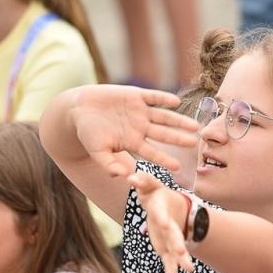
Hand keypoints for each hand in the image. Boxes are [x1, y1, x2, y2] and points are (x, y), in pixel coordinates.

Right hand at [67, 84, 200, 178]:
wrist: (78, 109)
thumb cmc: (88, 133)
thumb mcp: (97, 152)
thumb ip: (109, 164)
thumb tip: (124, 176)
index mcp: (133, 142)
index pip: (152, 152)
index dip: (165, 159)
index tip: (178, 167)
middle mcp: (140, 127)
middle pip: (164, 134)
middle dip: (178, 139)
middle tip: (194, 143)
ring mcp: (140, 111)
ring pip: (164, 116)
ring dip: (178, 120)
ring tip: (194, 125)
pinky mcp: (136, 95)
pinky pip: (153, 97)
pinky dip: (163, 99)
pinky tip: (176, 102)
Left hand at [129, 171, 195, 272]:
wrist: (170, 205)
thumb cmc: (156, 194)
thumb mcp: (149, 185)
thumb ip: (142, 181)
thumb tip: (131, 177)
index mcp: (163, 210)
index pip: (163, 215)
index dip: (163, 218)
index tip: (164, 223)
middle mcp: (170, 226)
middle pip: (175, 235)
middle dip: (178, 244)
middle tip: (183, 252)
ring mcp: (170, 239)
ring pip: (176, 251)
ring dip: (180, 261)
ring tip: (187, 271)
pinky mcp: (167, 248)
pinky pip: (169, 261)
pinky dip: (170, 271)